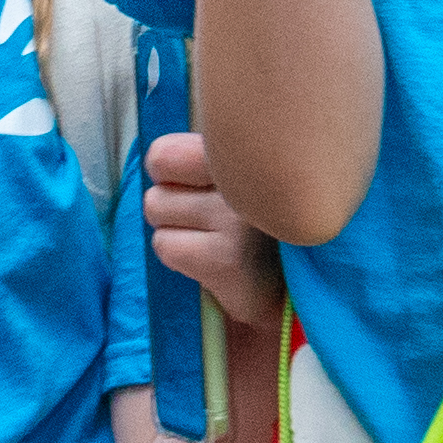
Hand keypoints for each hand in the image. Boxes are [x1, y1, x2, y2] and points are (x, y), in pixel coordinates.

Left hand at [144, 128, 283, 336]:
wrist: (287, 291)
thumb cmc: (249, 225)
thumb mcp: (233, 175)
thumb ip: (198, 154)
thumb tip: (155, 159)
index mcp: (249, 151)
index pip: (164, 153)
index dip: (165, 170)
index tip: (192, 185)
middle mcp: (248, 179)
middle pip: (157, 182)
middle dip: (169, 203)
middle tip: (206, 219)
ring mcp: (239, 219)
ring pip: (156, 211)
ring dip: (175, 229)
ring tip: (212, 239)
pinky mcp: (227, 259)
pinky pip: (165, 247)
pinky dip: (180, 258)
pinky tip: (213, 262)